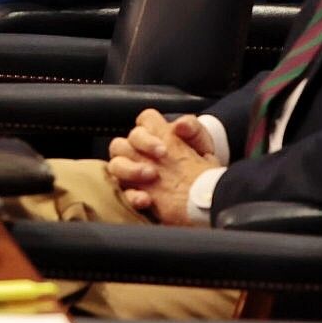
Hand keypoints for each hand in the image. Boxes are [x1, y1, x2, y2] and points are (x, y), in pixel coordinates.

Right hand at [105, 109, 216, 225]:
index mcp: (156, 136)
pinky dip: (132, 196)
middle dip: (139, 148)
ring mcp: (133, 174)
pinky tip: (146, 199)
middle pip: (122, 141)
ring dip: (130, 170)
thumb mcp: (203, 147)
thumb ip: (193, 129)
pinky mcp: (133, 195)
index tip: (164, 147)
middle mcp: (140, 153)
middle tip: (160, 159)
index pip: (144, 122)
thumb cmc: (203, 170)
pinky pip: (122, 194)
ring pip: (115, 165)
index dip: (149, 131)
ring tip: (151, 176)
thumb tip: (179, 125)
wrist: (205, 200)